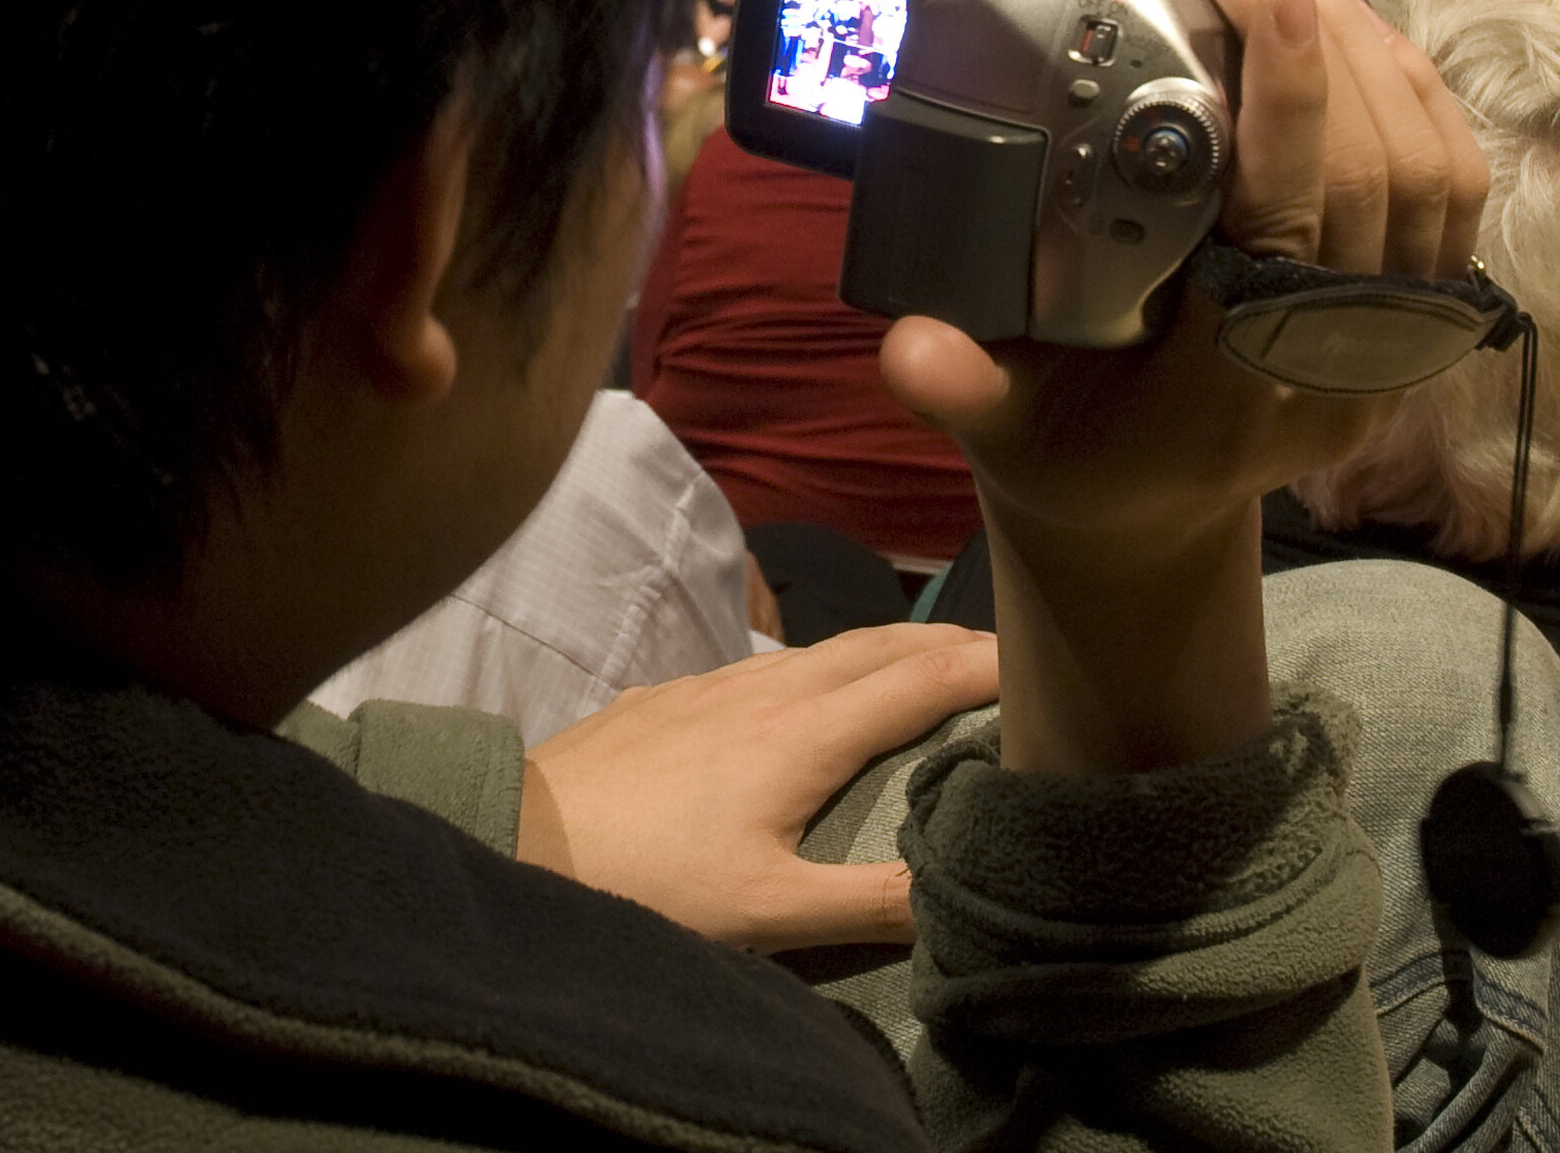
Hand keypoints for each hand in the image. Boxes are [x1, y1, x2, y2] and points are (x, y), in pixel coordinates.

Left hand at [517, 625, 998, 950]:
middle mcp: (763, 691)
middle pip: (876, 646)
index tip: (1042, 665)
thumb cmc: (646, 885)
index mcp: (802, 733)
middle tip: (1005, 656)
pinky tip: (809, 694)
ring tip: (924, 666)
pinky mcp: (665, 699)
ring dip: (884, 651)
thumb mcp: (769, 915)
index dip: (985, 668)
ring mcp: (708, 686)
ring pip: (819, 650)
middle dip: (946, 643)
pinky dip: (821, 667)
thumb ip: (871, 904)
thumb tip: (966, 891)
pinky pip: (767, 666)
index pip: (918, 680)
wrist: (517, 841)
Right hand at [880, 0, 1489, 550]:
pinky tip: (1332, 11)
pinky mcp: (1419, 304)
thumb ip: (963, 389)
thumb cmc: (1074, 453)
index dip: (1291, 98)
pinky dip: (1403, 81)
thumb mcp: (1004, 434)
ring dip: (1363, 39)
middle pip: (1377, 175)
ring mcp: (1394, 341)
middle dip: (1316, 31)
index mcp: (1242, 394)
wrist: (1151, 512)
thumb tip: (911, 347)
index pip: (1294, 228)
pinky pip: (1449, 178)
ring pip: (1428, 164)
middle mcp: (1340, 369)